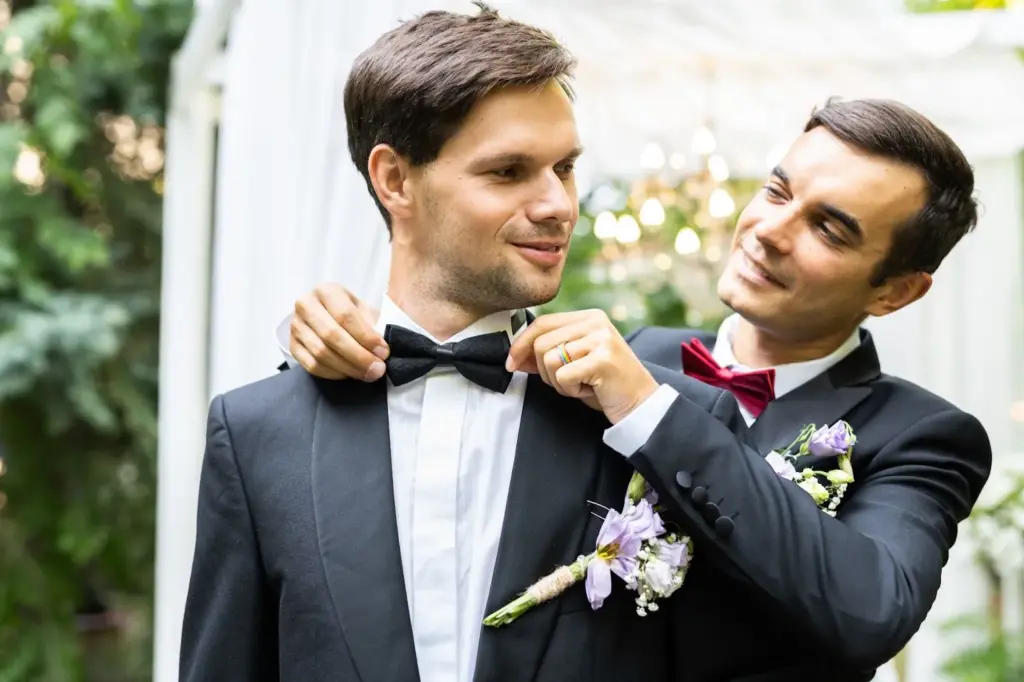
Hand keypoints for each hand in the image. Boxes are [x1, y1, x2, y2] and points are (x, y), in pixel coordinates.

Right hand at [289, 283, 385, 380]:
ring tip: (367, 374)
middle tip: (377, 369)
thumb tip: (379, 350)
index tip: (383, 352)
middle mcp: (306, 305)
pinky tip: (348, 374)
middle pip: (331, 335)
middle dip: (358, 356)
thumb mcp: (364, 310)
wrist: (327, 315)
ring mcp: (296, 326)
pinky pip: (312, 365)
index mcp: (326, 291)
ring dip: (348, 368)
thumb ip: (372, 325)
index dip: (366, 336)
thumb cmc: (351, 313)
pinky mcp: (292, 345)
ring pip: (321, 353)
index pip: (346, 315)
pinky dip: (333, 373)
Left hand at [506, 310, 658, 423]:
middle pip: (541, 343)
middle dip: (544, 371)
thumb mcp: (574, 362)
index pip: (542, 323)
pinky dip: (571, 390)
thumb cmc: (604, 384)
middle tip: (567, 382)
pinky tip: (590, 390)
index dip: (521, 344)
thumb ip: (548, 353)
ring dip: (559, 382)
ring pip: (549, 360)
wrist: (640, 404)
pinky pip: (563, 376)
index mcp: (588, 317)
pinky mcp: (602, 359)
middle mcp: (596, 322)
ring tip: (582, 385)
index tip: (512, 363)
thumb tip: (514, 356)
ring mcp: (600, 339)